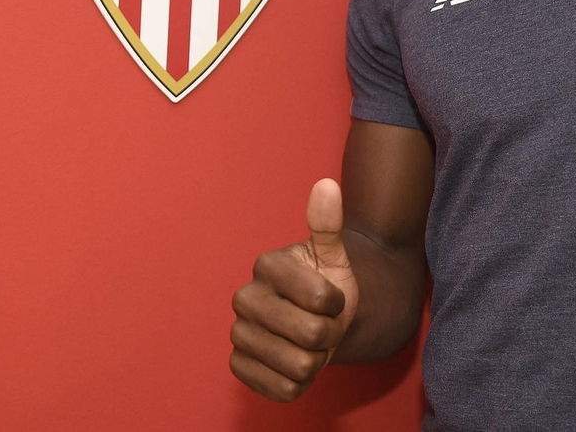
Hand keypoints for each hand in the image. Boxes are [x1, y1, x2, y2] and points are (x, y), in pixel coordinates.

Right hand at [229, 178, 360, 401]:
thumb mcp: (334, 254)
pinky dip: (301, 382)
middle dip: (329, 334)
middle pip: (310, 336)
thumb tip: (327, 185)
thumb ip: (328, 223)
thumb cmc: (327, 283)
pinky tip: (295, 361)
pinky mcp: (239, 367)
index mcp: (266, 265)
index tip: (330, 297)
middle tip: (322, 323)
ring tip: (309, 342)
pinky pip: (284, 390)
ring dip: (316, 359)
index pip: (321, 300)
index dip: (336, 304)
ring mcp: (239, 334)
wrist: (315, 318)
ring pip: (299, 366)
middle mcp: (244, 298)